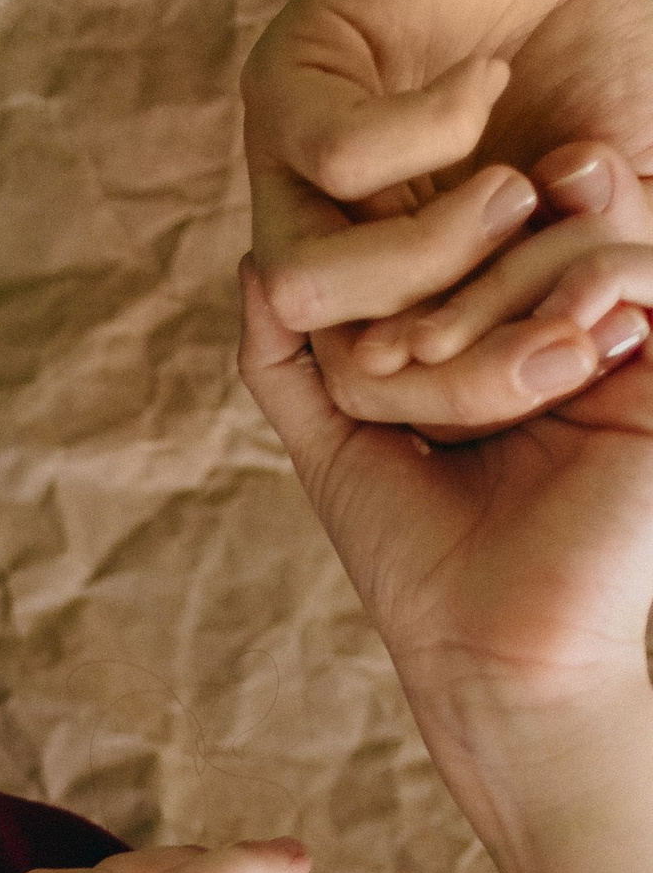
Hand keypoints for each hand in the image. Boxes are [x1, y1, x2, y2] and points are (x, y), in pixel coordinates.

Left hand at [237, 238, 652, 779]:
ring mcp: (631, 350)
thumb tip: (258, 265)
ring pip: (583, 234)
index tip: (376, 295)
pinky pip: (644, 274)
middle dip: (453, 264)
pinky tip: (539, 351)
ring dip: (502, 281)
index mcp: (507, 340)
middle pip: (531, 217)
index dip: (432, 237)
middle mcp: (576, 333)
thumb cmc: (418, 561)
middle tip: (395, 353)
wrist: (493, 654)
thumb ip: (293, 361)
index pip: (479, 234)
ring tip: (434, 361)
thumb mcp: (338, 444)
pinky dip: (584, 284)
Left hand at [246, 0, 652, 409]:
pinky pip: (337, 155)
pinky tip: (486, 81)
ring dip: (430, 252)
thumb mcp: (616, 197)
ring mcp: (289, 173)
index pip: (404, 398)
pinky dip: (431, 128)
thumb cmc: (593, 67)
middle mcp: (327, 245)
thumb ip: (597, 277)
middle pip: (345, 365)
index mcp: (392, 294)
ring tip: (519, 190)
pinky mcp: (284, 85)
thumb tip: (595, 350)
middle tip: (567, 313)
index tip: (596, 347)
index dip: (492, 393)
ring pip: (307, 278)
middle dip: (462, 357)